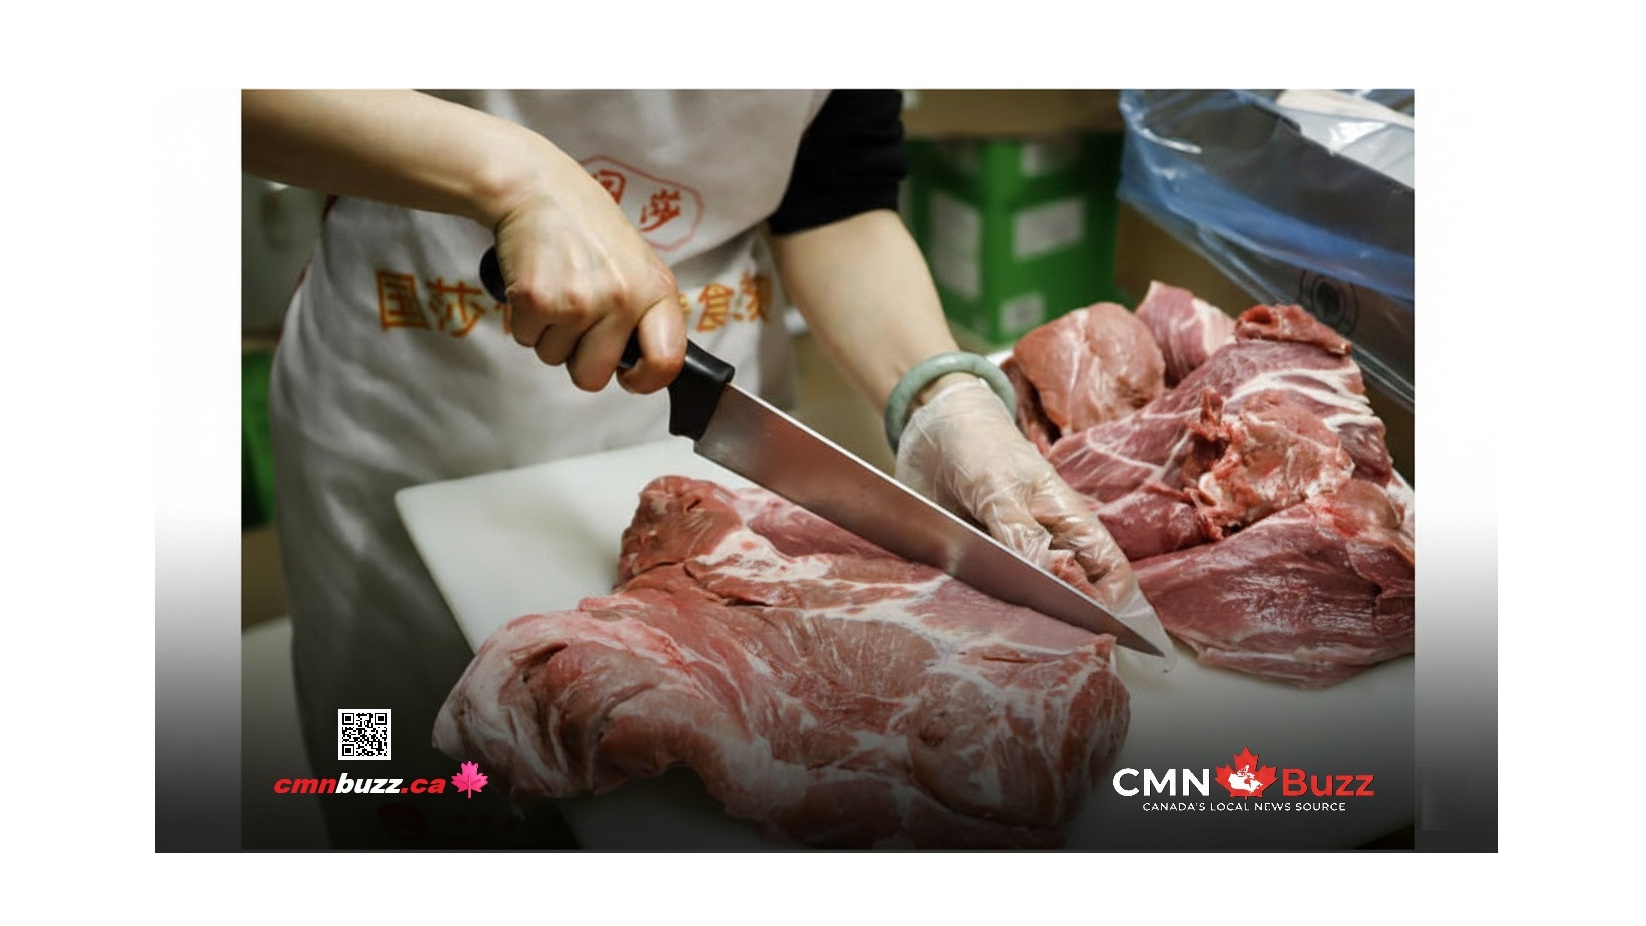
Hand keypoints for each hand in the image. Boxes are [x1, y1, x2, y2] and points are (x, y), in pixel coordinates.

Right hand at [491, 161, 683, 393]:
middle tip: (576, 320)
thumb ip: (646, 313)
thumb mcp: (638, 265)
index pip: (666, 361)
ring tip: (557, 289)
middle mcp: (622, 299)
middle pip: (593, 377)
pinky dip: (525, 320)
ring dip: (550, 334)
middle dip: (578, 360)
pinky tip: (537, 285)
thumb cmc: (589, 229)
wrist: (539, 189)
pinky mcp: (537, 300)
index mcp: (656, 291)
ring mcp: (579, 301)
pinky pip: (526, 340)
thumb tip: (646, 366)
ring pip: (554, 358)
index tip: (630, 377)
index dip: (646, 381)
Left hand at [894, 377, 1152, 617]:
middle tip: (1039, 636)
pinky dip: (980, 605)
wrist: (930, 430)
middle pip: (1071, 596)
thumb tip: (1052, 577)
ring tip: (1004, 630)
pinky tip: (966, 614)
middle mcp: (1048, 546)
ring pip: (1028, 602)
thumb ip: (1022, 533)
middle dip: (1062, 621)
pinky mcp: (978, 565)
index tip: (1088, 627)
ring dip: (1018, 615)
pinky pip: (986, 595)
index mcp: (1071, 522)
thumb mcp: (1000, 486)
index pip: (1111, 571)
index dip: (1111, 603)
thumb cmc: (980, 446)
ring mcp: (1013, 559)